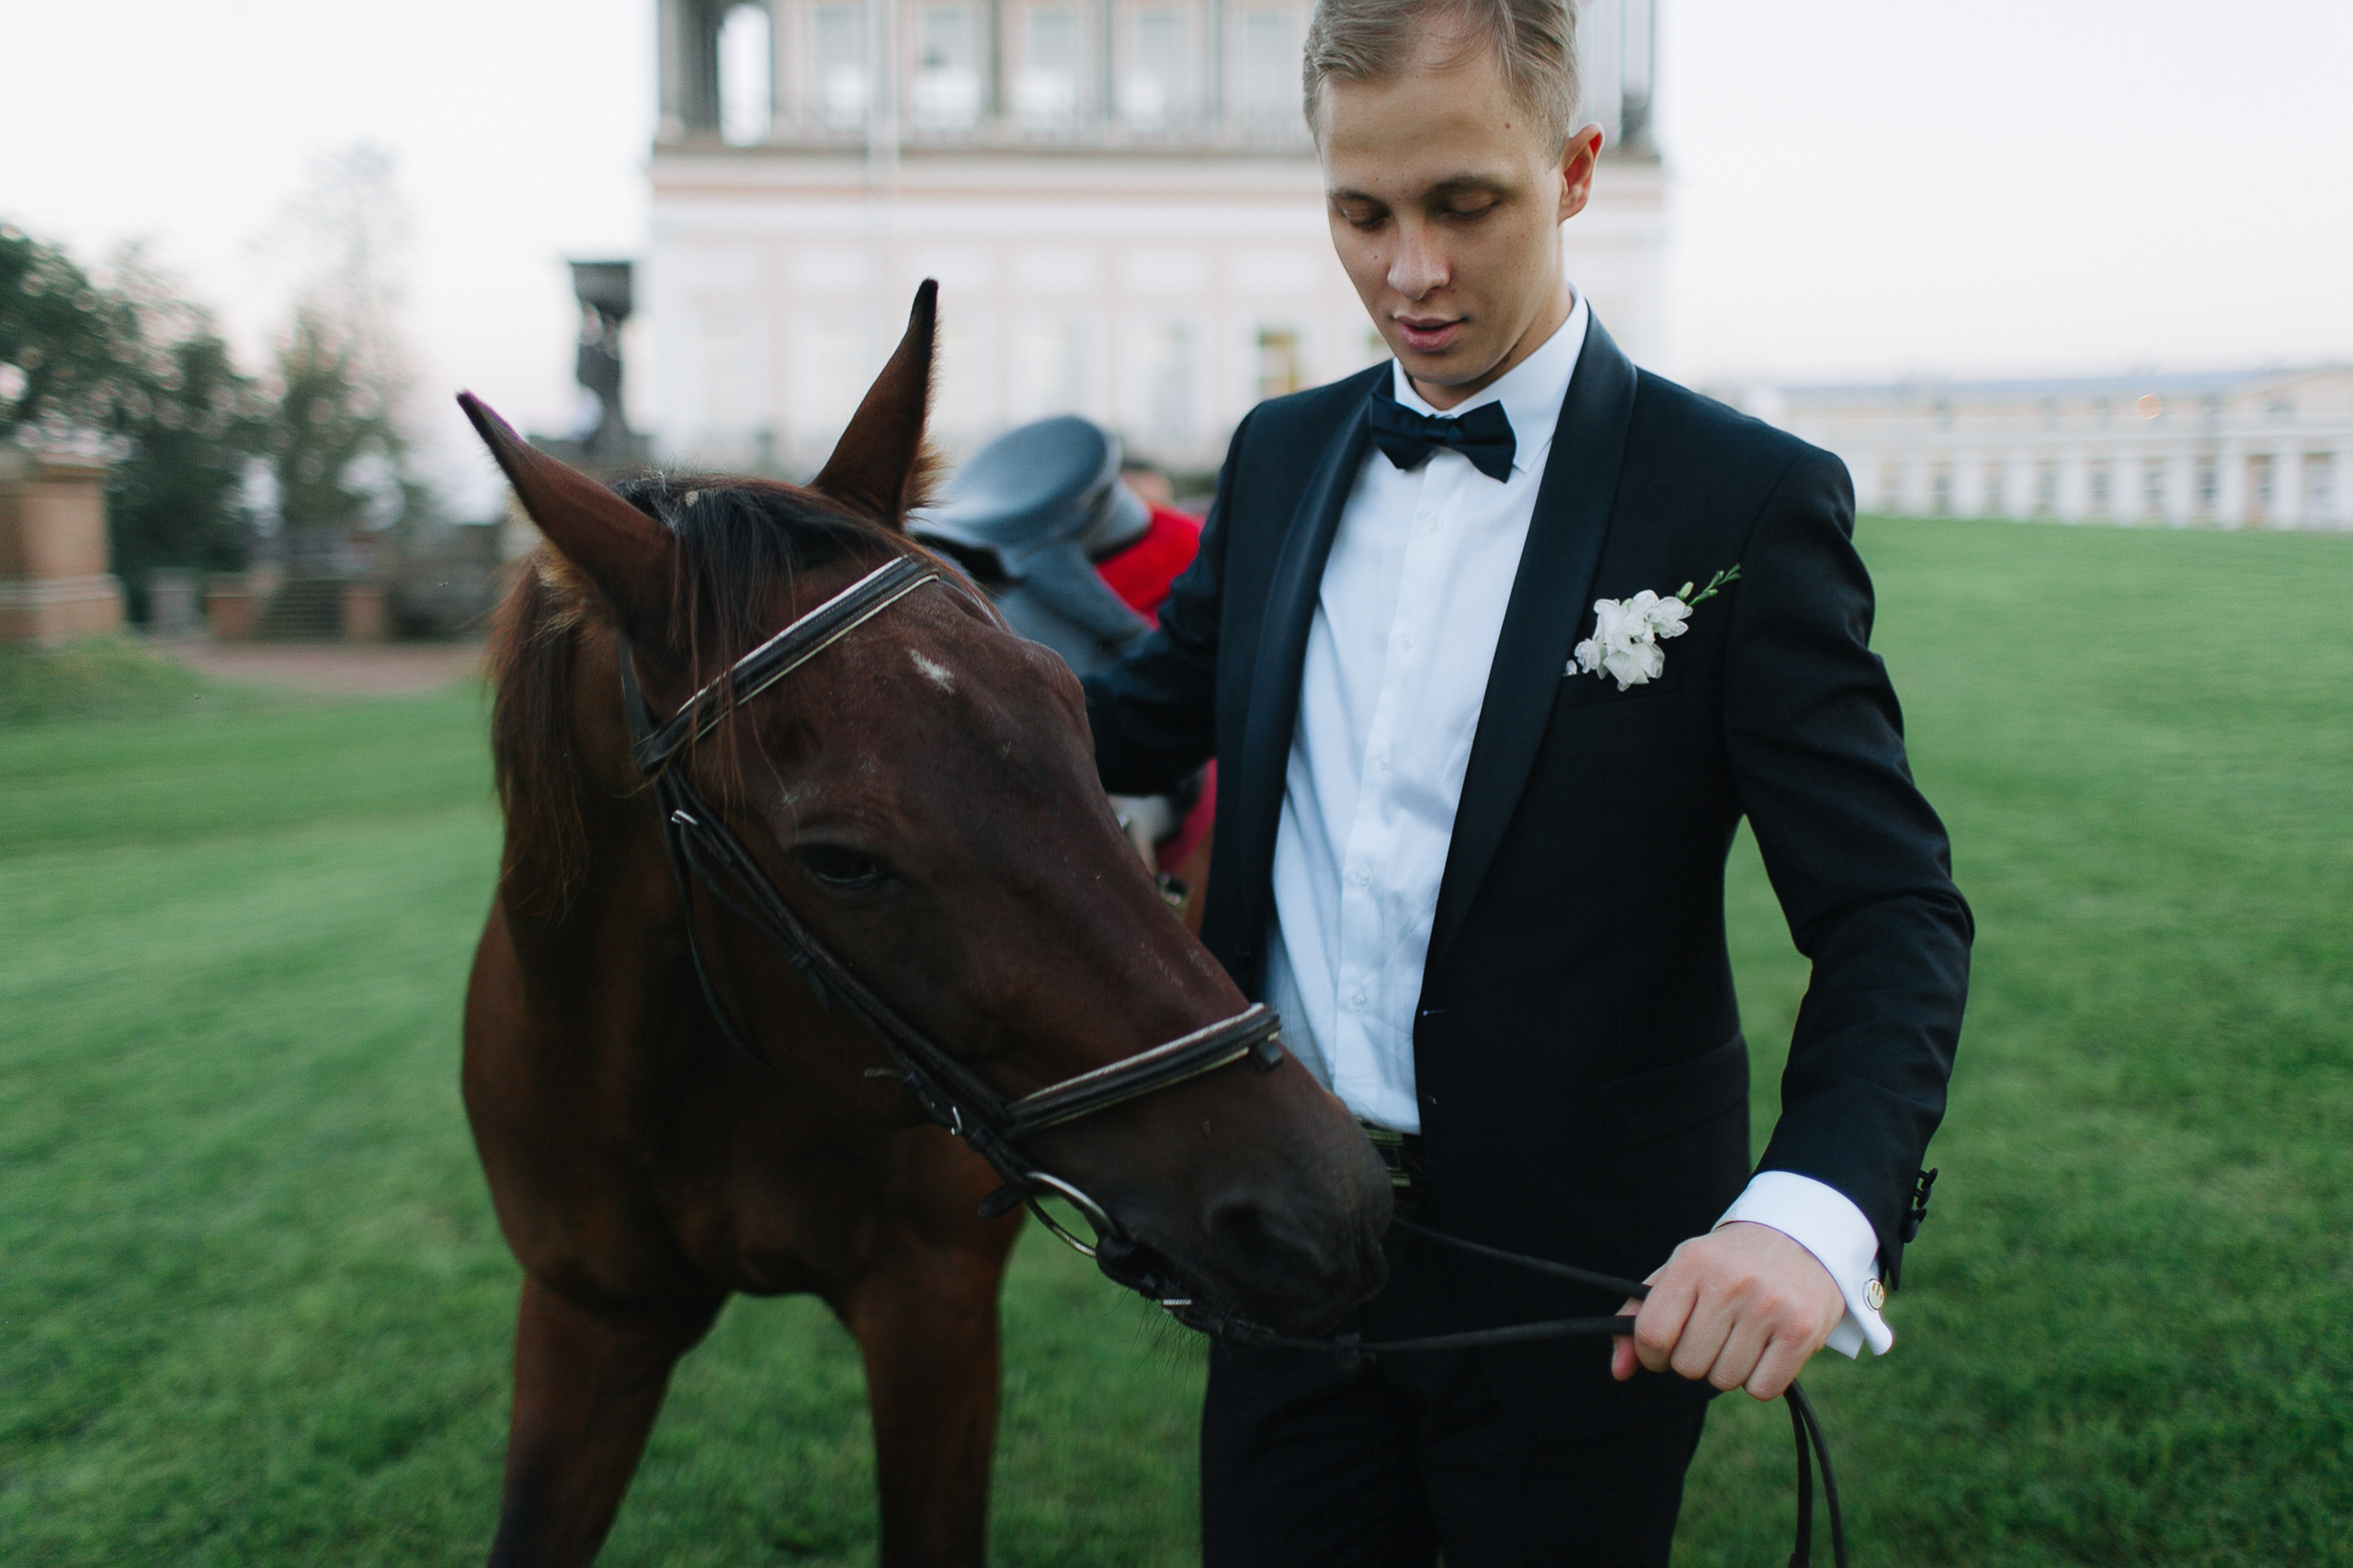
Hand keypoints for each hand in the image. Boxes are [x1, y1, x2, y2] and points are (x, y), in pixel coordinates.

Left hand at [1610, 1221, 1845, 1400]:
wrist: (1801, 1239)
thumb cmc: (1727, 1264)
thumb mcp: (1680, 1273)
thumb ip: (1639, 1317)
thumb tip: (1618, 1372)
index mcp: (1691, 1261)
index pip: (1651, 1334)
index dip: (1652, 1355)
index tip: (1664, 1349)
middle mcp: (1730, 1281)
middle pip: (1687, 1366)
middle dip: (1694, 1360)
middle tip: (1714, 1335)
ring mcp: (1769, 1306)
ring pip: (1724, 1380)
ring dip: (1728, 1370)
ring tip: (1743, 1337)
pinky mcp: (1802, 1331)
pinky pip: (1761, 1389)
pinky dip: (1760, 1381)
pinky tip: (1767, 1349)